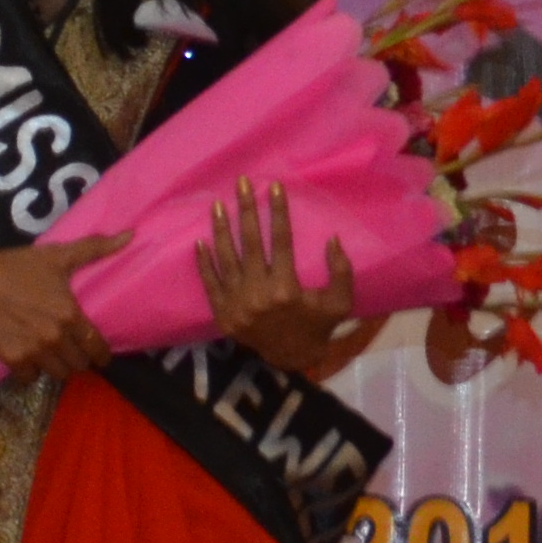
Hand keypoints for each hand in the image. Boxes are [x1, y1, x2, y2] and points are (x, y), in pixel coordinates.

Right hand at [0, 233, 124, 380]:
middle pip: (78, 364)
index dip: (101, 355)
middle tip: (72, 352)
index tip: (100, 357)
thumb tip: (131, 236)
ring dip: (56, 367)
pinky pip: (30, 378)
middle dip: (77, 359)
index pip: (96, 347)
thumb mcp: (57, 256)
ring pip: (57, 374)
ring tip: (51, 356)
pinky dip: (30, 371)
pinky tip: (28, 359)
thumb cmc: (16, 266)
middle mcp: (55, 336)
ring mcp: (33, 350)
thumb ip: (95, 248)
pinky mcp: (12, 359)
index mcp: (69, 314)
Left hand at [198, 185, 375, 383]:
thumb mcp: (340, 302)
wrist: (291, 359)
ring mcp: (236, 304)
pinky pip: (210, 283)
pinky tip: (200, 242)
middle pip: (249, 243)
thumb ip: (341, 271)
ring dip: (220, 230)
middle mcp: (258, 294)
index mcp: (286, 289)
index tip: (273, 187)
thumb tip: (332, 240)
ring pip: (226, 260)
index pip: (280, 240)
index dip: (277, 212)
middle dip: (245, 210)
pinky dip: (204, 263)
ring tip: (216, 205)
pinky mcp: (222, 313)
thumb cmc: (317, 326)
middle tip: (241, 184)